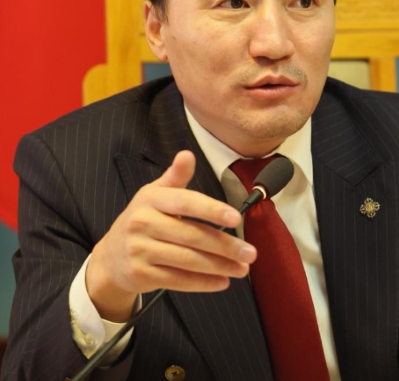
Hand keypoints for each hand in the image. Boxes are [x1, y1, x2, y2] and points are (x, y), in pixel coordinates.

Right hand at [86, 150, 255, 321]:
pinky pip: (178, 280)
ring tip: (242, 268)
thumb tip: (187, 154)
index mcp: (150, 199)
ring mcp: (140, 251)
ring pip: (188, 260)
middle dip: (225, 246)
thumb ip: (175, 177)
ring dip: (220, 266)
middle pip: (192, 235)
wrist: (109, 258)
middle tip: (250, 252)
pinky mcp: (141, 275)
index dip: (212, 210)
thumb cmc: (142, 221)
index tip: (236, 218)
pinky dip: (203, 283)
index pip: (186, 202)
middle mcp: (142, 223)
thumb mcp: (154, 195)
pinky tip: (222, 282)